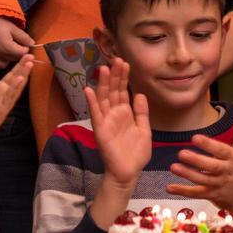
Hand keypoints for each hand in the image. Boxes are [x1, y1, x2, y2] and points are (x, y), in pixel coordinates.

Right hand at [0, 17, 34, 68]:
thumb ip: (24, 37)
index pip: (23, 53)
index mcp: (8, 48)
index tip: (23, 42)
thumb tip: (32, 44)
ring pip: (3, 65)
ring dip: (7, 59)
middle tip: (15, 43)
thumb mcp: (13, 27)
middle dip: (17, 53)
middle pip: (14, 59)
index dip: (25, 47)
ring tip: (7, 50)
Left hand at [0, 55, 33, 138]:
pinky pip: (9, 97)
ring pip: (16, 87)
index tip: (25, 56)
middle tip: (31, 55)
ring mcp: (5, 103)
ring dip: (23, 75)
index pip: (10, 76)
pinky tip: (20, 79)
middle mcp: (5, 96)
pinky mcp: (1, 110)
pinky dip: (15, 88)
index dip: (17, 66)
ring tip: (29, 64)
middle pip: (16, 79)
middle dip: (23, 67)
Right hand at [84, 59, 151, 188]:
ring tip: (103, 68)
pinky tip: (89, 89)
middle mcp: (113, 114)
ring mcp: (106, 121)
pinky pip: (95, 114)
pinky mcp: (100, 130)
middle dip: (114, 75)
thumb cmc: (136, 154)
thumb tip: (140, 94)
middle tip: (116, 59)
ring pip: (103, 98)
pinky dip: (92, 102)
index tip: (125, 63)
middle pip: (112, 91)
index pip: (122, 91)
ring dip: (102, 84)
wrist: (128, 173)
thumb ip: (142, 113)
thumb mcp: (144, 130)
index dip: (123, 77)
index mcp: (124, 113)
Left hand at [166, 104, 232, 218]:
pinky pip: (195, 193)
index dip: (209, 145)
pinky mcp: (209, 195)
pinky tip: (169, 187)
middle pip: (211, 167)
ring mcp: (217, 185)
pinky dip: (182, 191)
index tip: (195, 137)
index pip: (221, 151)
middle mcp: (226, 171)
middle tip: (181, 153)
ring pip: (201, 180)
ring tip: (173, 167)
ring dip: (187, 174)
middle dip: (197, 161)